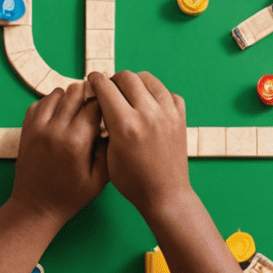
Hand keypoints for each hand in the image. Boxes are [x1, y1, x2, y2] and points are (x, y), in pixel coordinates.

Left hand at [8, 83, 107, 226]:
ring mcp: (38, 127)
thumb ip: (108, 151)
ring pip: (56, 94)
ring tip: (76, 112)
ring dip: (68, 99)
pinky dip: (51, 104)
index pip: (94, 106)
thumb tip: (111, 126)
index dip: (104, 104)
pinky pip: (39, 103)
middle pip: (74, 93)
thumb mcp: (99, 180)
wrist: (35, 207)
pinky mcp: (26, 129)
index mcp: (76, 141)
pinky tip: (59, 117)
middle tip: (93, 107)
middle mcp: (55, 129)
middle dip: (87, 97)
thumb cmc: (69, 196)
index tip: (109, 108)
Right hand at [87, 69, 189, 223]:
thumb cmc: (132, 181)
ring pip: (148, 79)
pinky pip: (167, 92)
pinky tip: (149, 106)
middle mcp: (148, 114)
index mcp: (125, 125)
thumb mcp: (107, 154)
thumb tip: (100, 102)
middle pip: (127, 77)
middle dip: (114, 80)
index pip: (105, 87)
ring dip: (135, 83)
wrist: (164, 195)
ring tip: (129, 95)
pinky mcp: (180, 117)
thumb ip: (104, 125)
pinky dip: (156, 94)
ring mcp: (167, 114)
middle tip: (110, 90)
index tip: (92, 81)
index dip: (95, 81)